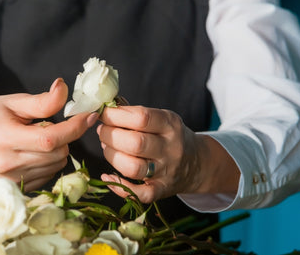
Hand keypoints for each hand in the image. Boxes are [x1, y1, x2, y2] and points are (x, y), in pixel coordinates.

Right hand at [0, 78, 98, 190]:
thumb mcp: (14, 101)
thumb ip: (42, 100)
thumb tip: (65, 88)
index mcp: (4, 137)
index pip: (49, 139)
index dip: (74, 127)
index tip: (89, 115)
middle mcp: (7, 162)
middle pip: (57, 152)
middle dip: (66, 136)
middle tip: (52, 123)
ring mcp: (12, 178)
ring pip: (57, 164)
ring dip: (59, 148)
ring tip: (39, 136)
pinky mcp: (18, 187)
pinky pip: (50, 174)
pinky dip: (51, 160)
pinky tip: (35, 150)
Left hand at [97, 106, 238, 203]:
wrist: (197, 162)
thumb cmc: (169, 136)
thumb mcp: (161, 118)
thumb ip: (134, 112)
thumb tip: (106, 106)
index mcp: (170, 125)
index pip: (141, 117)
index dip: (116, 115)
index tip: (103, 113)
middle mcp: (170, 148)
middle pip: (135, 143)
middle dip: (110, 135)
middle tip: (102, 131)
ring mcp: (166, 171)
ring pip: (133, 168)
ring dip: (111, 156)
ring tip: (106, 148)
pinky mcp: (161, 190)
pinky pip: (140, 194)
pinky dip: (120, 186)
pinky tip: (107, 177)